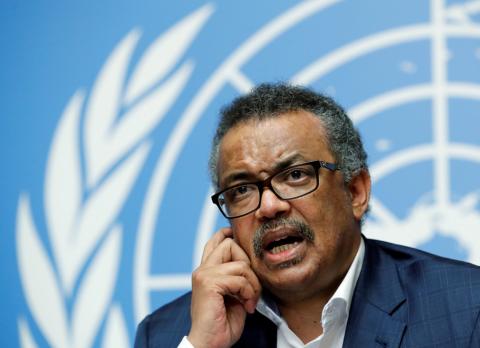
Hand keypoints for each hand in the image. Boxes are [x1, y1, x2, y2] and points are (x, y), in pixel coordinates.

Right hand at [187, 228, 260, 347]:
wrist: (209, 344)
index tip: (236, 234)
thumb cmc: (222, 325)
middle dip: (248, 264)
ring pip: (241, 264)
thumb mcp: (233, 296)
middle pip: (230, 245)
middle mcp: (202, 270)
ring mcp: (204, 275)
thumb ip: (237, 278)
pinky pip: (239, 278)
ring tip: (249, 302)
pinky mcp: (209, 283)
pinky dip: (248, 292)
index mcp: (206, 272)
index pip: (215, 242)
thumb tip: (249, 265)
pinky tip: (246, 306)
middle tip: (251, 289)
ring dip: (252, 285)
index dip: (227, 235)